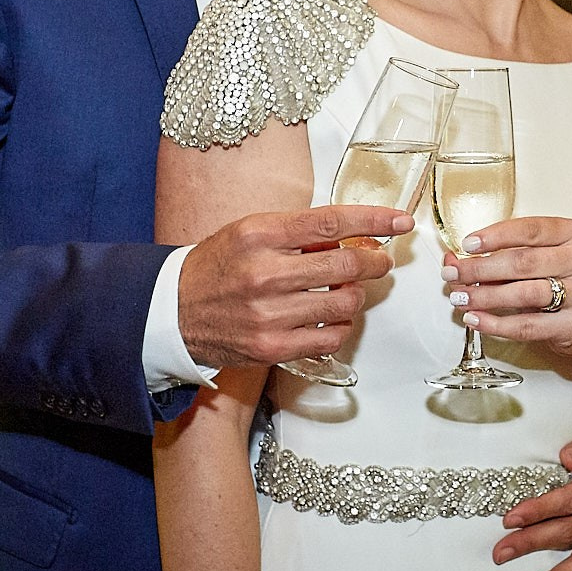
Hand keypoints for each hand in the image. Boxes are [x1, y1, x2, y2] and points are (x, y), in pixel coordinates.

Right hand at [177, 206, 408, 366]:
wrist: (171, 313)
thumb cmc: (216, 267)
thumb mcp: (249, 232)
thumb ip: (298, 231)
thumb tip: (351, 235)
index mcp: (259, 234)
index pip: (331, 222)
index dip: (374, 221)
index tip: (400, 222)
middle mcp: (264, 273)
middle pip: (345, 267)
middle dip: (374, 263)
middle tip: (379, 262)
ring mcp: (268, 315)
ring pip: (344, 304)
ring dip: (355, 296)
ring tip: (345, 291)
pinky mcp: (272, 348)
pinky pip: (330, 338)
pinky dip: (340, 326)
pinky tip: (330, 318)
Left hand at [443, 216, 571, 361]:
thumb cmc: (561, 282)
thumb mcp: (539, 259)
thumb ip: (500, 255)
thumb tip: (453, 261)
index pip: (530, 229)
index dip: (495, 236)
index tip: (467, 244)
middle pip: (522, 262)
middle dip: (480, 269)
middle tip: (453, 274)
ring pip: (524, 293)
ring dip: (485, 296)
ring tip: (460, 297)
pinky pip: (527, 325)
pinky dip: (495, 323)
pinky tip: (476, 319)